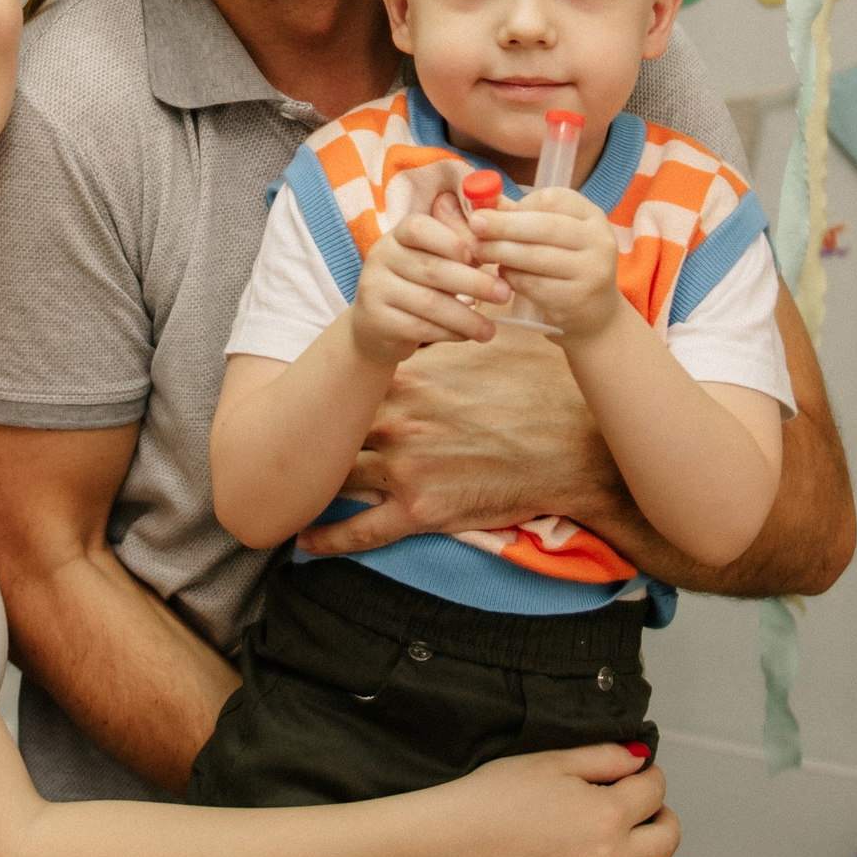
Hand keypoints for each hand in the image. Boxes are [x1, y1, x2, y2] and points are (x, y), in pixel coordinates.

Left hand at [298, 330, 620, 558]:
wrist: (575, 443)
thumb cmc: (539, 388)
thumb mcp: (489, 347)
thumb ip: (446, 339)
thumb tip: (430, 316)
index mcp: (409, 380)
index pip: (348, 385)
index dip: (329, 393)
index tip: (310, 398)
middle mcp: (397, 422)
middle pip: (334, 429)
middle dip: (313, 436)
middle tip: (281, 443)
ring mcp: (405, 468)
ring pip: (339, 474)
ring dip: (313, 481)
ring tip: (281, 488)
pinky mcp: (420, 511)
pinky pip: (361, 530)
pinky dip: (328, 537)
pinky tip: (304, 540)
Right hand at [349, 210, 510, 368]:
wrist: (374, 325)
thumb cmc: (415, 285)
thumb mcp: (430, 259)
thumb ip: (456, 247)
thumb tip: (493, 244)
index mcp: (397, 236)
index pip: (419, 228)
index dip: (451, 240)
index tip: (479, 257)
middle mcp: (381, 258)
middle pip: (432, 269)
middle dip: (474, 283)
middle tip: (504, 293)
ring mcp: (374, 289)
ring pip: (429, 303)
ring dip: (466, 317)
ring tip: (490, 329)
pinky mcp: (377, 321)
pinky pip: (420, 328)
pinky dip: (449, 333)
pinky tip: (467, 336)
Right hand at [442, 743, 683, 856]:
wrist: (448, 844)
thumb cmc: (491, 796)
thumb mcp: (550, 761)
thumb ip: (604, 756)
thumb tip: (642, 758)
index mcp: (607, 812)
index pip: (653, 790)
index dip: (650, 776)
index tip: (638, 774)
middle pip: (665, 837)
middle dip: (663, 816)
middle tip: (646, 810)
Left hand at [468, 185, 621, 346]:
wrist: (594, 313)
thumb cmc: (565, 264)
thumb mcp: (553, 236)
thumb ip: (520, 216)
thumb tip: (479, 197)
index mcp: (592, 216)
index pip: (553, 199)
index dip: (519, 204)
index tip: (492, 209)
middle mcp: (599, 240)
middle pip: (544, 226)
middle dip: (504, 225)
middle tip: (474, 225)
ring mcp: (591, 271)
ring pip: (536, 256)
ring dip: (501, 252)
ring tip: (479, 250)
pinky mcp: (577, 298)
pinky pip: (534, 284)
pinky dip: (511, 277)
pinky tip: (501, 274)